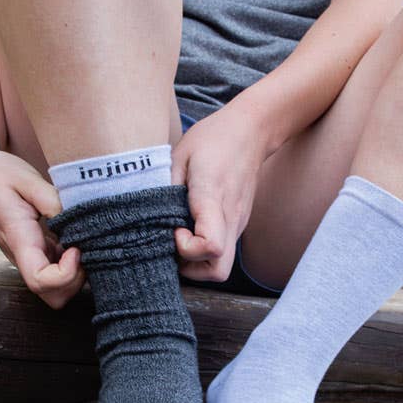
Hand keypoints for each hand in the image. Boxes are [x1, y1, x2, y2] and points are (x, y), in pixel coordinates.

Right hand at [0, 145, 85, 308]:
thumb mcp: (27, 179)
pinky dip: (74, 264)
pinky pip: (58, 272)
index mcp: (19, 240)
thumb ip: (53, 200)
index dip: (66, 274)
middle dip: (77, 281)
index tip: (75, 248)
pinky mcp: (36, 252)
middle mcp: (23, 256)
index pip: (41, 282)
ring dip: (77, 274)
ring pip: (57, 289)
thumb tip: (77, 221)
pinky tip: (76, 237)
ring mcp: (29, 257)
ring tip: (82, 240)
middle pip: (53, 296)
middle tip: (85, 247)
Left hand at [172, 102, 267, 281]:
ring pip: (221, 266)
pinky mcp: (237, 224)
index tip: (174, 228)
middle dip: (191, 268)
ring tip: (181, 234)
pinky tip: (191, 227)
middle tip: (174, 242)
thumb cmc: (214, 139)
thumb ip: (165, 186)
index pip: (210, 247)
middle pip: (218, 271)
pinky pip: (222, 252)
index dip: (185, 248)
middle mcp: (230, 219)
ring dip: (196, 262)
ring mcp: (237, 224)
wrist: (252, 131)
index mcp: (214, 199)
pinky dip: (204, 251)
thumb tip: (150, 216)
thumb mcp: (179, 154)